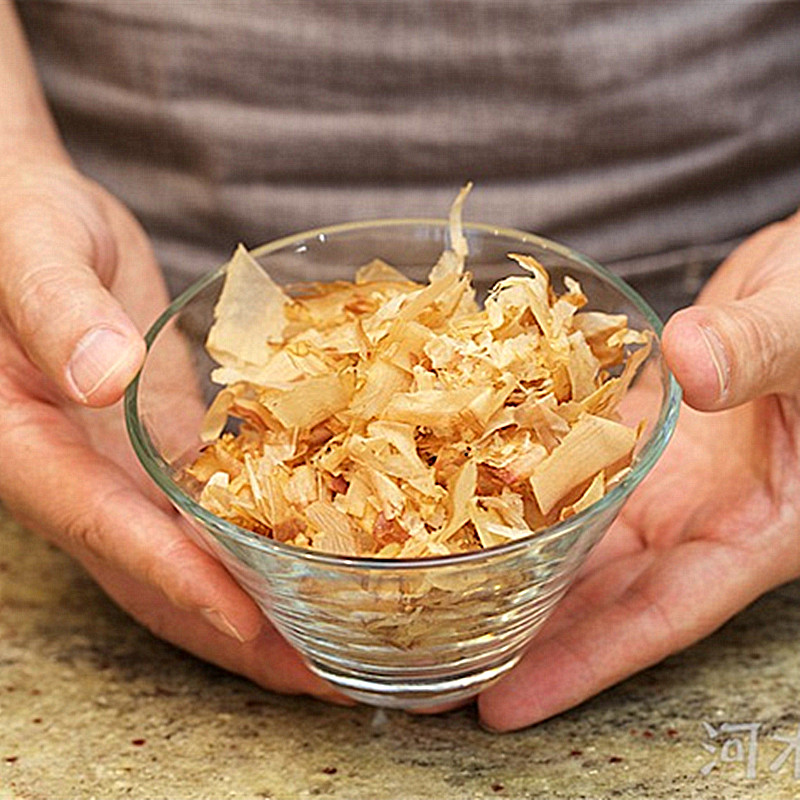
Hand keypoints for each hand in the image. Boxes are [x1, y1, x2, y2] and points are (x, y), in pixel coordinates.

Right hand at [0, 158, 341, 700]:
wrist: (34, 215)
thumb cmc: (16, 220)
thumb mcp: (29, 252)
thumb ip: (58, 312)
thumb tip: (103, 378)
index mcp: (28, 447)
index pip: (109, 528)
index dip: (180, 579)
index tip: (254, 621)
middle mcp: (80, 476)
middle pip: (157, 575)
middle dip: (238, 633)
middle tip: (322, 676)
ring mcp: (124, 469)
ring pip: (188, 558)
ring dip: (257, 607)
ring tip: (336, 645)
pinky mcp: (163, 446)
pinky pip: (208, 513)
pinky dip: (255, 546)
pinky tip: (312, 562)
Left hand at [478, 209, 799, 729]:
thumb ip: (760, 352)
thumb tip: (692, 364)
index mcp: (757, 525)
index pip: (660, 612)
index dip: (585, 659)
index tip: (506, 701)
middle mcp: (700, 510)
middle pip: (602, 589)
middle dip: (529, 630)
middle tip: (442, 660)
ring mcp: (665, 472)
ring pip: (580, 530)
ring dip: (519, 560)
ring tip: (440, 590)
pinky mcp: (637, 429)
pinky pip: (574, 460)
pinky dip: (527, 477)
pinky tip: (469, 489)